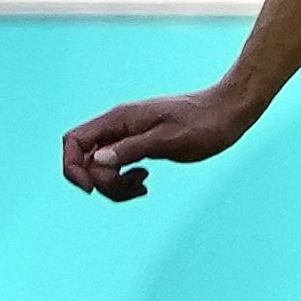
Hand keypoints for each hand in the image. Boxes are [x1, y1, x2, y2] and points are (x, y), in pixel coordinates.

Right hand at [57, 83, 263, 201]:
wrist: (228, 112)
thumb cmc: (203, 124)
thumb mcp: (168, 141)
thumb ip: (132, 149)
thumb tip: (97, 160)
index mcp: (119, 120)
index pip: (74, 141)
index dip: (73, 167)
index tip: (91, 188)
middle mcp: (119, 126)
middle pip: (86, 158)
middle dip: (102, 181)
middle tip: (133, 187)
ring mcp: (129, 135)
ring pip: (102, 166)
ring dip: (115, 185)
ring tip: (142, 186)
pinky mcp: (140, 144)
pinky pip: (118, 166)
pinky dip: (125, 180)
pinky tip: (145, 182)